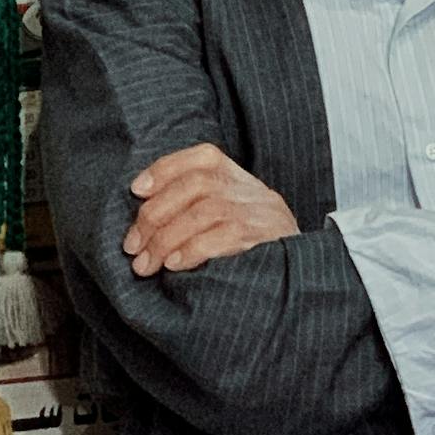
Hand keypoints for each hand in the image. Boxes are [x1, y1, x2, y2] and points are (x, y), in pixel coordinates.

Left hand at [123, 144, 297, 276]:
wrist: (302, 277)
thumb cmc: (252, 249)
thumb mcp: (230, 218)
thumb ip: (197, 208)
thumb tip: (143, 217)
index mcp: (240, 179)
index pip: (203, 157)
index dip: (166, 168)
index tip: (137, 190)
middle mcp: (252, 190)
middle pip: (197, 185)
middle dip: (155, 214)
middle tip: (132, 246)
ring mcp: (261, 213)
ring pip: (205, 211)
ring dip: (166, 239)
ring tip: (146, 264)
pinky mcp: (266, 238)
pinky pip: (224, 236)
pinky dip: (192, 249)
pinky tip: (174, 265)